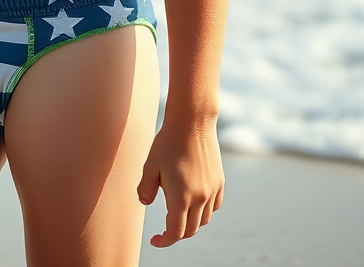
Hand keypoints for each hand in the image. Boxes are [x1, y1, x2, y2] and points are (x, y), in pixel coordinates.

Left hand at [137, 118, 223, 246]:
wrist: (192, 122)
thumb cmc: (167, 142)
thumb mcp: (150, 164)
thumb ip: (145, 187)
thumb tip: (144, 202)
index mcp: (180, 197)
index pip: (175, 233)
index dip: (164, 241)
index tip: (155, 239)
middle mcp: (199, 198)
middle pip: (190, 230)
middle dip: (176, 233)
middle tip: (164, 227)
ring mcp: (212, 190)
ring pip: (204, 220)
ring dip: (191, 222)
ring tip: (178, 212)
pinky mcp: (219, 182)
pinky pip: (214, 206)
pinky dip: (204, 211)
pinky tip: (194, 201)